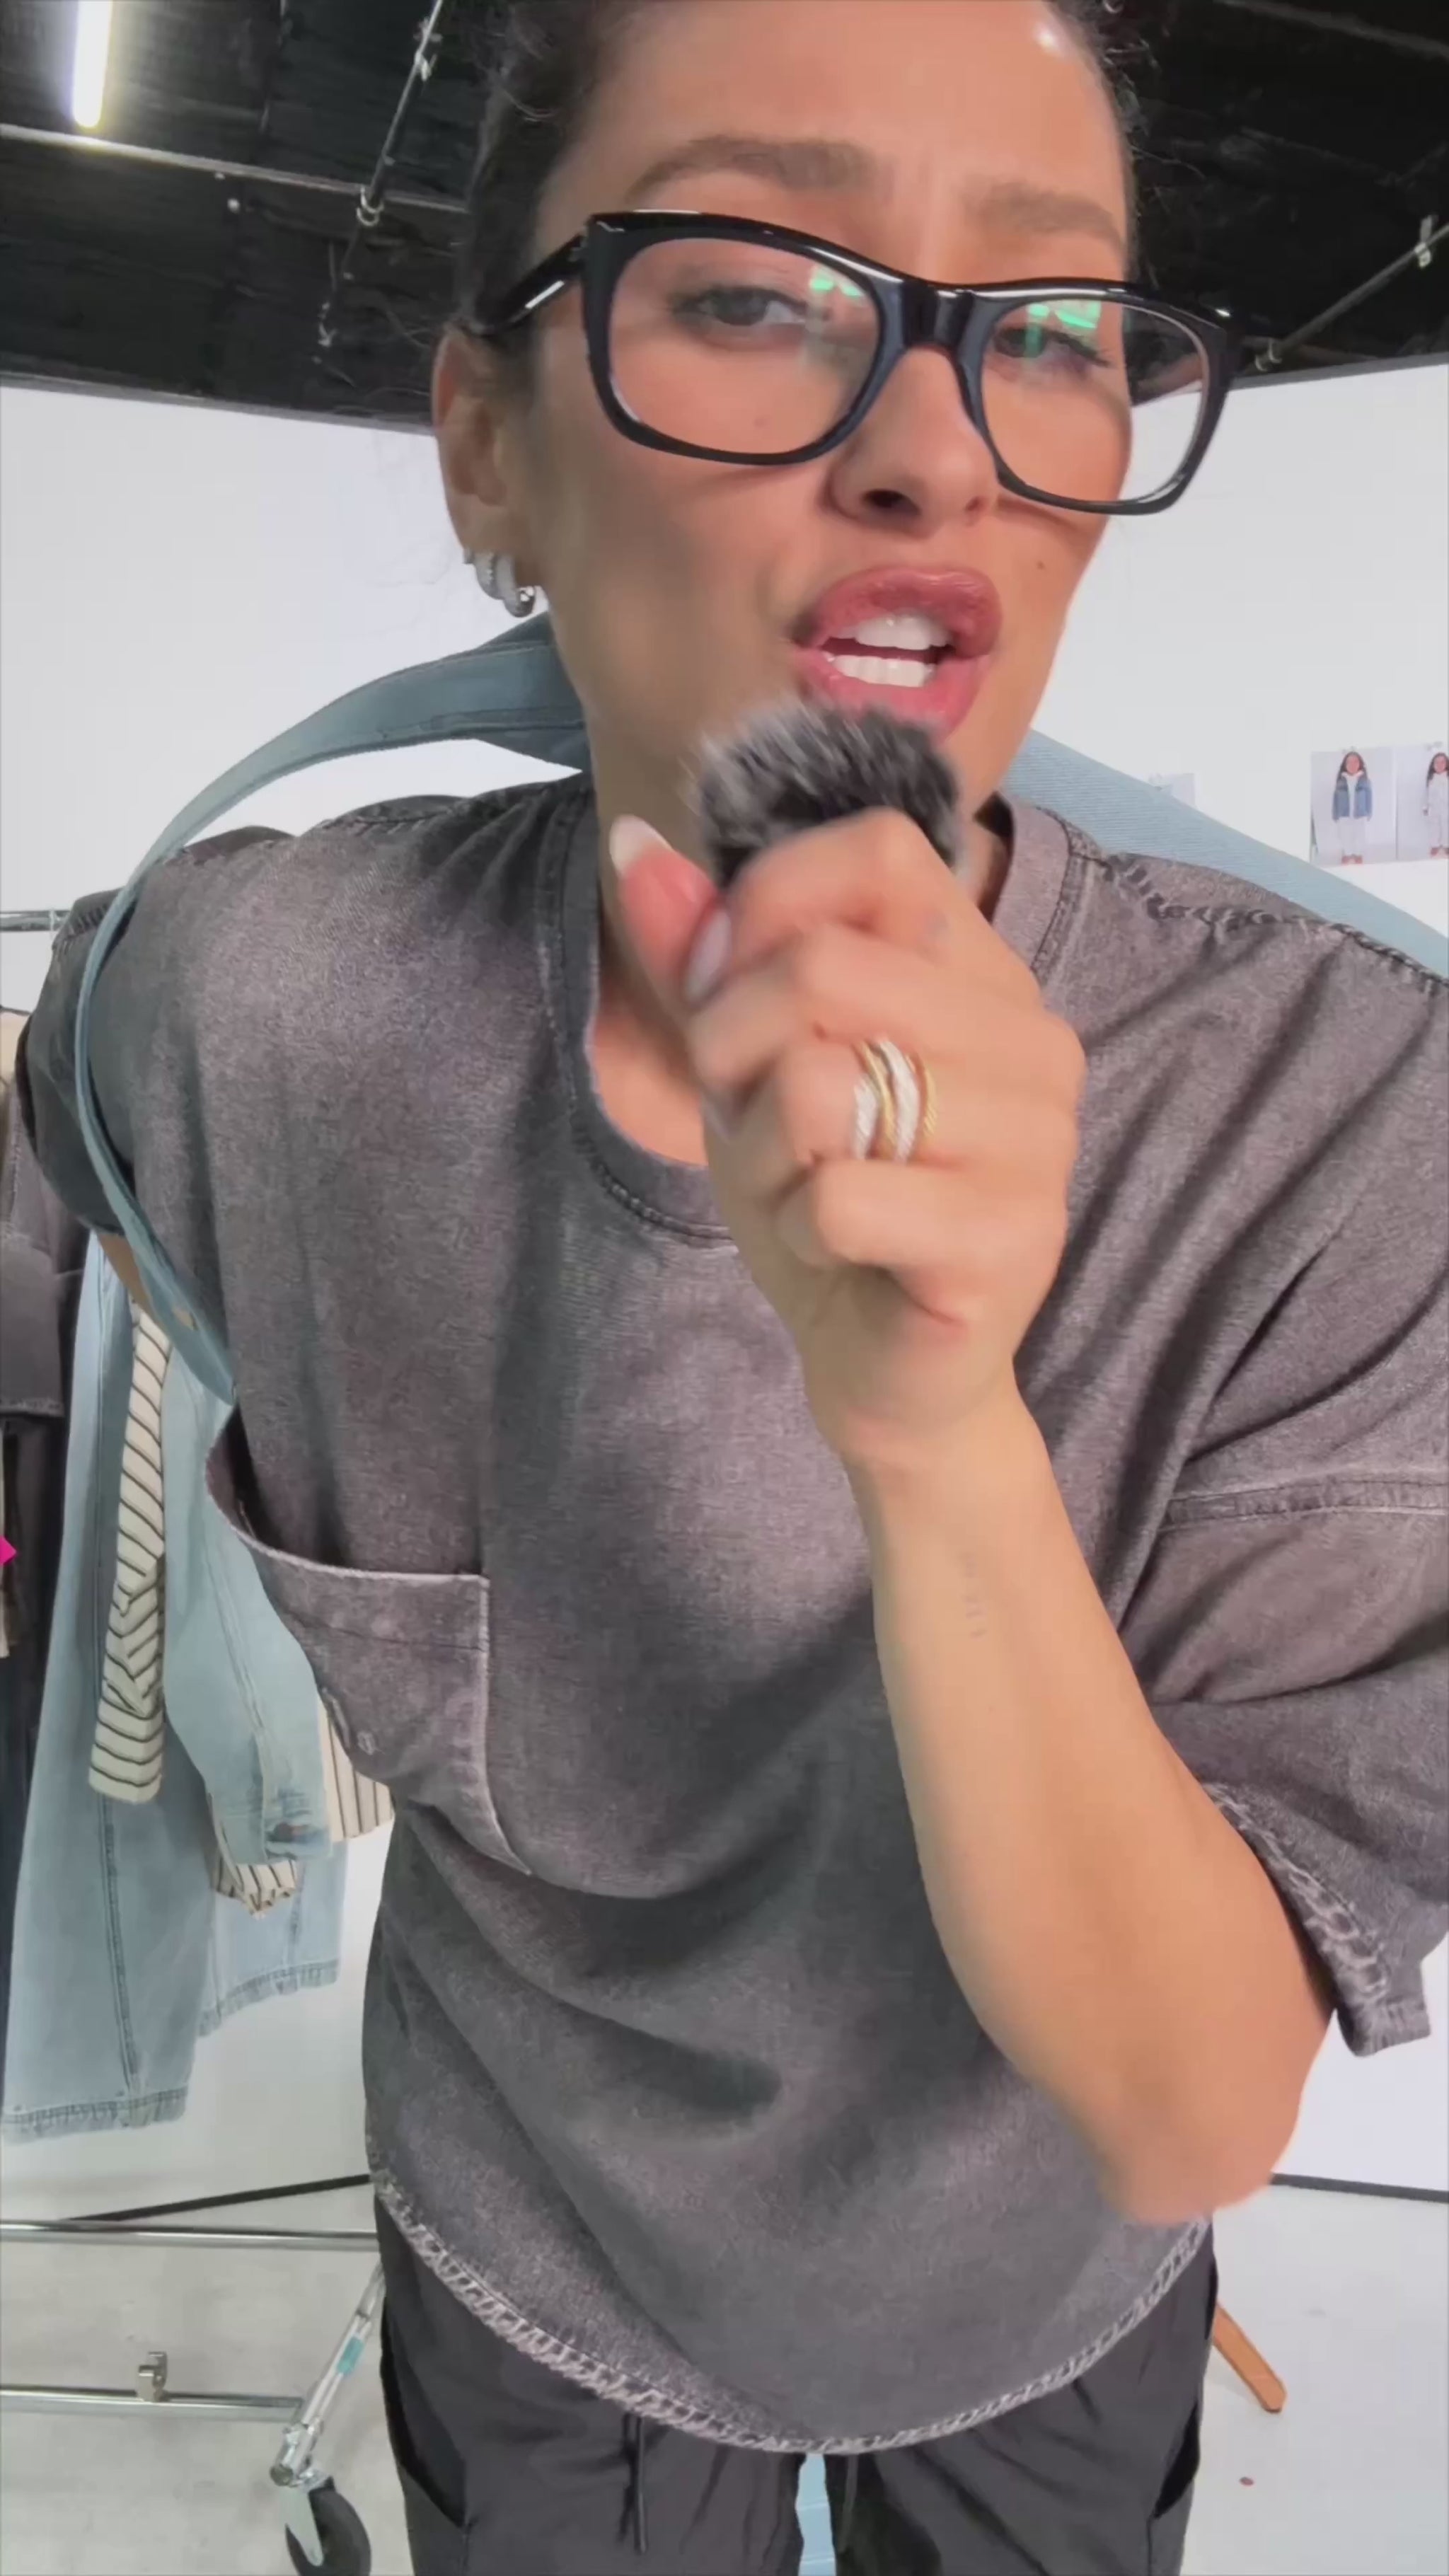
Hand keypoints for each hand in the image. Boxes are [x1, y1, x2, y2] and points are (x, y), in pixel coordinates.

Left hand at [609, 808, 1086, 1476]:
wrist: (885, 1367)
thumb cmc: (827, 1203)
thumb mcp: (744, 1066)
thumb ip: (700, 957)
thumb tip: (633, 846)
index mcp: (982, 970)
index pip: (879, 850)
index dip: (763, 910)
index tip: (724, 999)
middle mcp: (1031, 1036)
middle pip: (821, 964)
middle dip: (731, 1052)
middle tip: (754, 1124)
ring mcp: (1036, 1136)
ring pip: (818, 1085)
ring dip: (763, 1156)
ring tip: (801, 1194)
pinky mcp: (1012, 1233)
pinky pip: (841, 1196)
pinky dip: (798, 1230)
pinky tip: (835, 1251)